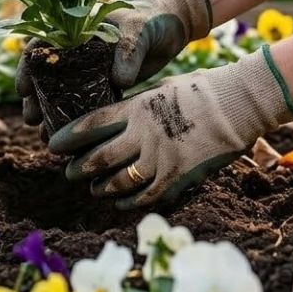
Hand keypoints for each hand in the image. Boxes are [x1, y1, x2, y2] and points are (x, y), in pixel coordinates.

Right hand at [16, 0, 212, 125]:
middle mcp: (76, 50)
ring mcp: (90, 69)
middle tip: (30, 120)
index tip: (23, 90)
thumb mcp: (138, 29)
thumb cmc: (152, 17)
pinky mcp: (105, 85)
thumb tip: (119, 81)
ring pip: (63, 92)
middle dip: (35, 98)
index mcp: (75, 30)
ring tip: (43, 134)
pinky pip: (86, 103)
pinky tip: (70, 134)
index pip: (41, 46)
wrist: (173, 24)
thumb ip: (128, 50)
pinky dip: (77, 118)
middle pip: (46, 75)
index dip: (27, 67)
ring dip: (51, 112)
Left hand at [48, 49, 292, 208]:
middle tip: (68, 172)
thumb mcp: (161, 89)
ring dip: (101, 187)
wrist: (239, 103)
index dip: (68, 137)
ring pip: (119, 181)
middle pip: (99, 157)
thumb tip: (114, 116)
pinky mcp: (177, 177)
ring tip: (93, 189)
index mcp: (136, 108)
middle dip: (79, 168)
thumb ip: (136, 105)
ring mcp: (160, 158)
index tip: (53, 144)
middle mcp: (143, 134)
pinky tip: (120, 202)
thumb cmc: (201, 90)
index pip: (91, 124)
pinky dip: (129, 201)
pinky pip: (146, 196)